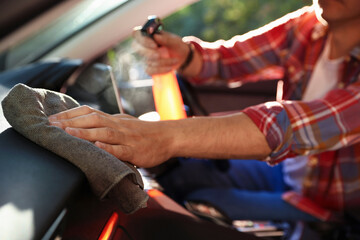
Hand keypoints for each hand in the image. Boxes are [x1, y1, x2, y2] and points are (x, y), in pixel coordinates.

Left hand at [48, 106, 172, 167]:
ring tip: (67, 132)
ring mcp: (127, 138)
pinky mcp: (135, 151)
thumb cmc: (146, 132)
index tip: (53, 118)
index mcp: (115, 119)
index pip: (90, 112)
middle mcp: (119, 125)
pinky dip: (108, 147)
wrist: (168, 137)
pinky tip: (97, 147)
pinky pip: (121, 149)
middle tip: (52, 125)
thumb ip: (109, 124)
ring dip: (85, 132)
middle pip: (93, 120)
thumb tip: (90, 124)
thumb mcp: (126, 123)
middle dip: (71, 122)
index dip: (70, 114)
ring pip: (104, 132)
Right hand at [132, 27, 189, 74]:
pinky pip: (150, 70)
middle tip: (159, 55)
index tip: (154, 45)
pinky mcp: (148, 67)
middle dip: (149, 53)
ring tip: (175, 60)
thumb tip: (155, 36)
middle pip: (137, 48)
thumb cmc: (176, 46)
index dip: (142, 40)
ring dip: (162, 62)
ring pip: (147, 61)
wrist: (181, 57)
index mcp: (148, 34)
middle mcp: (143, 45)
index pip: (136, 34)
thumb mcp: (175, 41)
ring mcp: (144, 57)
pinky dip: (161, 70)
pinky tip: (170, 68)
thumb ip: (166, 39)